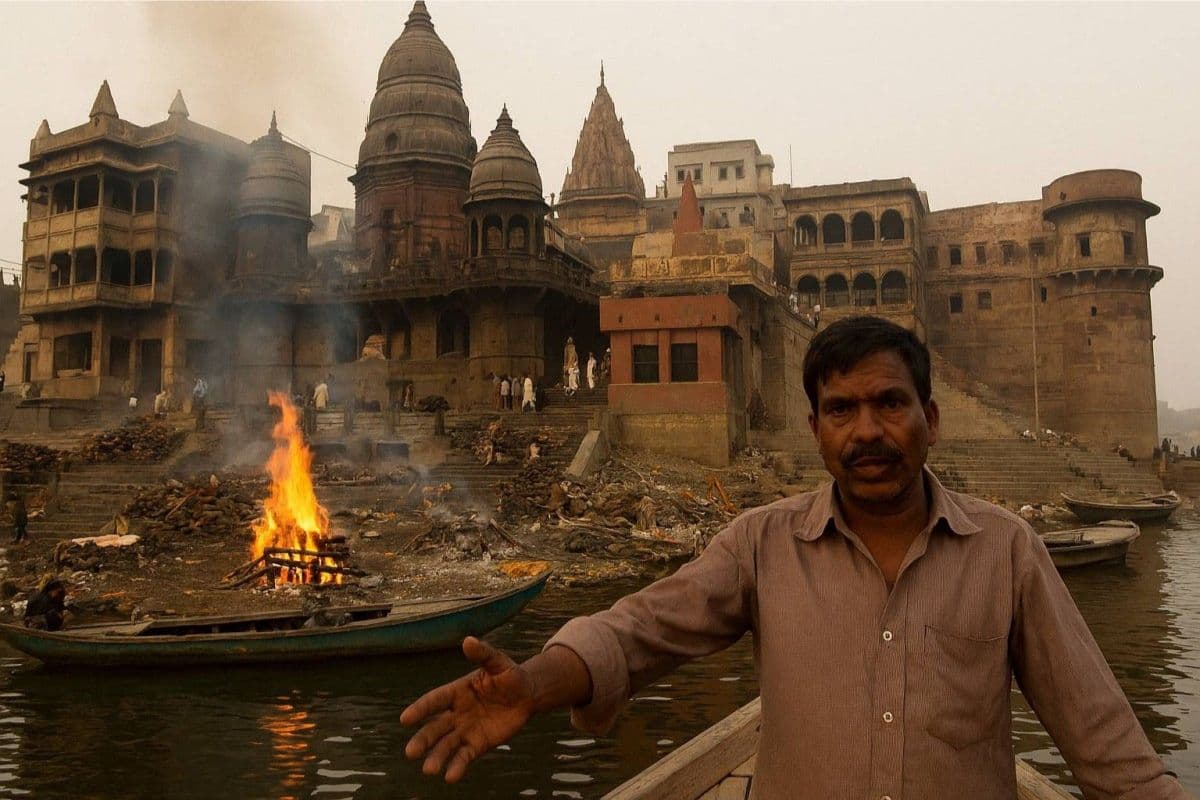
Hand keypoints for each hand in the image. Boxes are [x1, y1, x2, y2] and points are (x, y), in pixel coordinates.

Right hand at [401, 636, 535, 782]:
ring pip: (447, 745)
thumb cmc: (510, 676)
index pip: (435, 700)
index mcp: (456, 691)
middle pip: (435, 727)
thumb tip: (468, 640)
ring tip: (429, 770)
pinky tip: (450, 777)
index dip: (420, 709)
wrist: (527, 696)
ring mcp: (465, 730)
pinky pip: (465, 756)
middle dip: (423, 739)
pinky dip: (457, 766)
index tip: (405, 719)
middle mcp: (456, 712)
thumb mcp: (499, 663)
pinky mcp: (477, 744)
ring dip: (437, 757)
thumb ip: (484, 654)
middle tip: (410, 753)